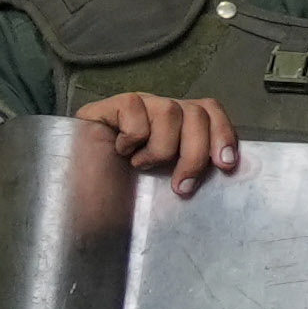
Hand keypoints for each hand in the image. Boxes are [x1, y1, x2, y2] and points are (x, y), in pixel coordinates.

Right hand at [76, 91, 240, 194]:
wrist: (80, 202)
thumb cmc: (124, 198)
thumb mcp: (167, 188)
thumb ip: (193, 173)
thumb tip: (228, 168)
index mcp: (180, 128)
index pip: (210, 111)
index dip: (222, 134)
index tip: (225, 165)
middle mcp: (162, 112)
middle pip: (196, 113)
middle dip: (195, 154)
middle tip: (181, 185)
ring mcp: (138, 107)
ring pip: (170, 111)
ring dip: (160, 149)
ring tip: (141, 166)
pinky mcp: (110, 106)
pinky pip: (135, 108)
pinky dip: (132, 136)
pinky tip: (119, 150)